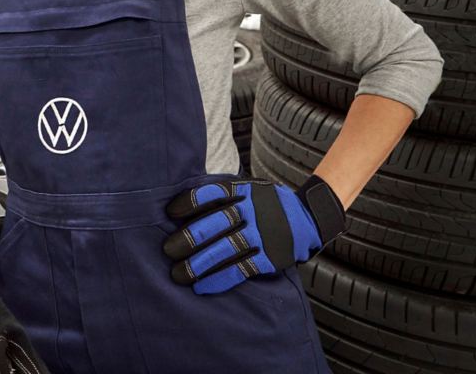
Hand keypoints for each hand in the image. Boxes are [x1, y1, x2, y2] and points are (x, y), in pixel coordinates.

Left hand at [162, 175, 345, 294]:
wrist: (308, 217)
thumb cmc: (266, 203)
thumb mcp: (249, 189)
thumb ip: (224, 194)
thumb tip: (183, 204)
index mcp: (244, 191)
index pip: (212, 193)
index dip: (189, 202)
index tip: (169, 213)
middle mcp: (252, 210)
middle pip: (216, 223)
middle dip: (189, 237)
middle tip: (168, 250)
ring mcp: (263, 234)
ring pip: (226, 249)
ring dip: (200, 263)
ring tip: (178, 274)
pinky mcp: (270, 257)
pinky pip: (242, 269)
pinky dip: (220, 279)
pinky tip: (202, 286)